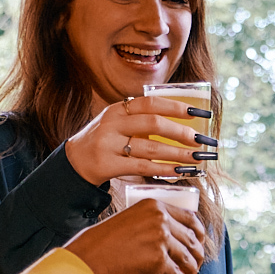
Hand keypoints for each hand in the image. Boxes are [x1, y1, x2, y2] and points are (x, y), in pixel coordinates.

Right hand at [62, 199, 207, 273]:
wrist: (87, 259)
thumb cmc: (101, 244)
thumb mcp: (128, 220)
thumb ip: (149, 223)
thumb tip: (170, 236)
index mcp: (153, 206)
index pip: (189, 217)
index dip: (199, 232)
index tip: (199, 241)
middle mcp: (159, 219)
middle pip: (191, 238)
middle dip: (196, 254)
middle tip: (195, 263)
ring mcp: (160, 238)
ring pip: (188, 256)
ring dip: (191, 269)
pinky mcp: (158, 260)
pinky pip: (177, 273)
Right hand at [64, 95, 219, 186]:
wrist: (74, 162)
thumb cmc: (104, 141)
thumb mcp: (116, 122)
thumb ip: (140, 119)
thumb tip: (181, 123)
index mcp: (117, 109)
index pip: (150, 103)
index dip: (175, 106)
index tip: (197, 113)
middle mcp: (112, 124)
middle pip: (152, 124)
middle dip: (180, 132)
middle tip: (200, 140)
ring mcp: (108, 145)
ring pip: (150, 148)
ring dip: (177, 154)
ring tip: (195, 158)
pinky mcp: (108, 165)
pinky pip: (142, 167)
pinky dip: (164, 170)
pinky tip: (179, 171)